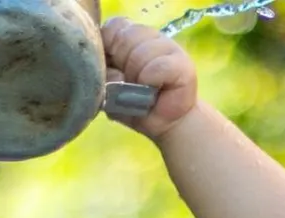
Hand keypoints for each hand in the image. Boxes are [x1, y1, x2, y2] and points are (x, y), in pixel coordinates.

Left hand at [101, 17, 197, 141]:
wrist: (165, 124)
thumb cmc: (136, 105)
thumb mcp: (109, 93)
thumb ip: (103, 77)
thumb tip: (113, 73)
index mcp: (128, 36)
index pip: (113, 27)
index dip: (108, 47)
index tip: (114, 68)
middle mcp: (148, 35)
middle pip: (124, 39)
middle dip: (122, 67)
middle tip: (131, 84)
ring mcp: (167, 45)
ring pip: (140, 54)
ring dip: (137, 78)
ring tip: (144, 91)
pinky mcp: (182, 62)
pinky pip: (157, 67)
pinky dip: (151, 82)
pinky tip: (155, 91)